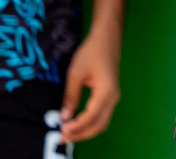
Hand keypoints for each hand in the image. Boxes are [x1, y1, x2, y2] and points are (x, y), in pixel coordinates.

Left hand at [58, 24, 121, 141]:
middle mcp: (113, 97)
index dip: (77, 126)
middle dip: (81, 134)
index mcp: (106, 91)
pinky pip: (103, 116)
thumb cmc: (91, 52)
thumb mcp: (76, 73)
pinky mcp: (111, 95)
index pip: (91, 117)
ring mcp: (114, 97)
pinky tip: (79, 124)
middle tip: (63, 137)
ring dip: (87, 131)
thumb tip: (64, 116)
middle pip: (99, 124)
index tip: (61, 129)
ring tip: (70, 133)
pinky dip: (91, 124)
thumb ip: (70, 96)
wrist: (106, 38)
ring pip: (103, 122)